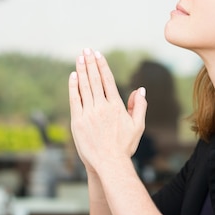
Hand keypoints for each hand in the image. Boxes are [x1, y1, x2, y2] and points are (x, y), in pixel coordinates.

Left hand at [68, 48, 146, 172]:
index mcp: (116, 106)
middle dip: (90, 63)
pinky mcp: (78, 121)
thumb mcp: (138, 126)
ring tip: (79, 58)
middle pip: (94, 80)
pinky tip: (73, 76)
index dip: (102, 66)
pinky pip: (75, 100)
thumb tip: (141, 90)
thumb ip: (139, 107)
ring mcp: (89, 114)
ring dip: (81, 71)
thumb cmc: (125, 147)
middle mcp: (102, 107)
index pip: (108, 81)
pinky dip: (73, 87)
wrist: (109, 163)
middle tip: (86, 50)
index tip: (98, 55)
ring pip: (84, 87)